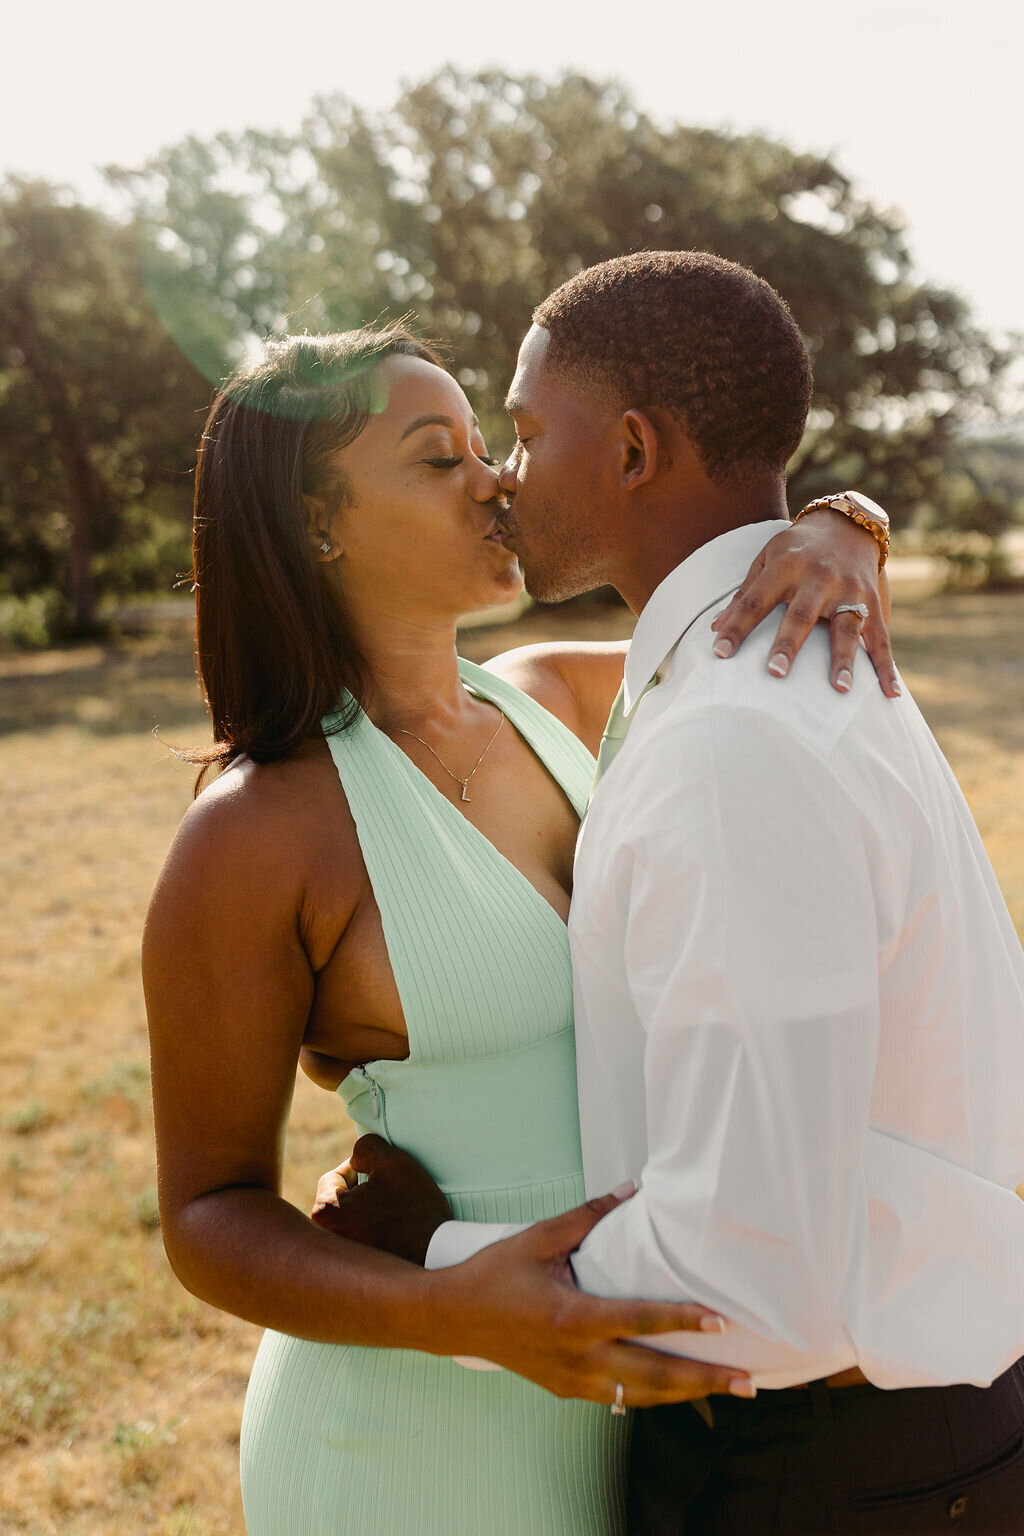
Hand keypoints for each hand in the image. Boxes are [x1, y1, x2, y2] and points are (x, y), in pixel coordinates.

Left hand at [311, 1134, 452, 1265]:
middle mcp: (327, 1240)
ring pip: (352, 1218)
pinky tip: (395, 1231)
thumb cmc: (414, 1207)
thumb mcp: (391, 1160)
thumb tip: (356, 1161)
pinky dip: (376, 1230)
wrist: (438, 1252)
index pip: (334, 1177)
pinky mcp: (357, 1268)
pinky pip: (361, 1238)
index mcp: (325, 1213)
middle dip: (363, 1192)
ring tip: (395, 1214)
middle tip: (390, 1196)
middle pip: (340, 1200)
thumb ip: (365, 1148)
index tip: (382, 1178)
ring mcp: (341, 1258)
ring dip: (370, 1210)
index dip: (361, 1169)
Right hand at [427, 1192, 752, 1406]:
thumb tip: (631, 1189)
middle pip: (653, 1377)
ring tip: (730, 1388)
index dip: (681, 1321)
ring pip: (642, 1396)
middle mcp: (577, 1358)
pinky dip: (654, 1395)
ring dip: (688, 1394)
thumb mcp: (540, 1237)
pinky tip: (680, 1389)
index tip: (720, 1322)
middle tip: (749, 1381)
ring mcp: (572, 1381)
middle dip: (705, 1380)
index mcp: (571, 1318)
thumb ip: (589, 1216)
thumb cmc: (495, 1273)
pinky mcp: (567, 1391)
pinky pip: (621, 1399)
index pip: (638, 1321)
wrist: (452, 1319)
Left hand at [710, 508, 899, 697]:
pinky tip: (890, 693)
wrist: (847, 524)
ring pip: (846, 628)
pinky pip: (881, 639)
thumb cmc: (797, 549)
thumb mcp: (767, 560)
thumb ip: (744, 595)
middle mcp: (820, 577)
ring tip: (840, 689)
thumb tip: (713, 628)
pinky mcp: (873, 602)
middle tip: (775, 672)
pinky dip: (886, 667)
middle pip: (801, 615)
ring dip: (844, 659)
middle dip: (788, 644)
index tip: (719, 652)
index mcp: (786, 566)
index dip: (736, 626)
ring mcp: (850, 590)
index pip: (755, 600)